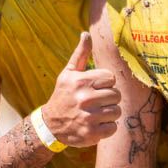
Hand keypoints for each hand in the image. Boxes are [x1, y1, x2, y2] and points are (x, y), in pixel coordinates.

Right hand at [41, 33, 120, 147]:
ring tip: (97, 113)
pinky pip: (113, 127)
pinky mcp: (91, 134)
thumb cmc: (63, 95)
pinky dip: (107, 127)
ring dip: (109, 113)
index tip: (95, 88)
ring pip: (117, 111)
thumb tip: (86, 33)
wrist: (50, 125)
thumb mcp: (68, 73)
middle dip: (109, 98)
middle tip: (97, 101)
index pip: (111, 78)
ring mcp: (88, 117)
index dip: (105, 83)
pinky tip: (96, 124)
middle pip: (116, 95)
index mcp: (80, 81)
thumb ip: (80, 54)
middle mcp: (84, 99)